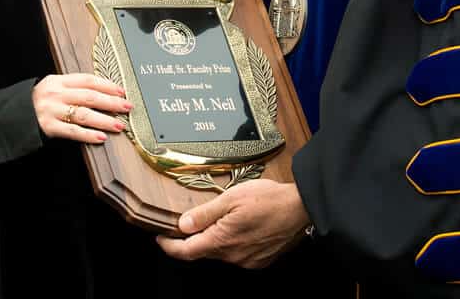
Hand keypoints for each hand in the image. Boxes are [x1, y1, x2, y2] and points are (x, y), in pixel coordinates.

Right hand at [32, 73, 131, 143]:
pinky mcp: (48, 127)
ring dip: (104, 120)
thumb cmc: (37, 101)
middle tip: (127, 107)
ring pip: (83, 114)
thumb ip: (72, 87)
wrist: (9, 114)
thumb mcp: (52, 87)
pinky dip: (88, 135)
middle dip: (111, 102)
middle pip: (89, 96)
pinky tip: (101, 138)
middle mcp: (56, 94)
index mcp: (58, 81)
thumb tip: (102, 92)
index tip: (122, 91)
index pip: (88, 80)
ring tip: (119, 125)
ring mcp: (52, 111)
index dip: (107, 85)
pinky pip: (72, 132)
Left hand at [156, 179, 310, 268]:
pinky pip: (237, 253)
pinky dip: (230, 242)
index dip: (170, 246)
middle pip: (203, 251)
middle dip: (191, 239)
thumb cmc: (267, 199)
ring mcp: (247, 260)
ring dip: (213, 239)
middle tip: (184, 224)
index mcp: (222, 241)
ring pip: (221, 252)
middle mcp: (233, 256)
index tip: (160, 238)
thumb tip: (183, 225)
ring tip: (216, 219)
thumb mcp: (231, 198)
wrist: (300, 208)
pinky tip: (237, 226)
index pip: (187, 251)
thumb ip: (205, 213)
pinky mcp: (259, 260)